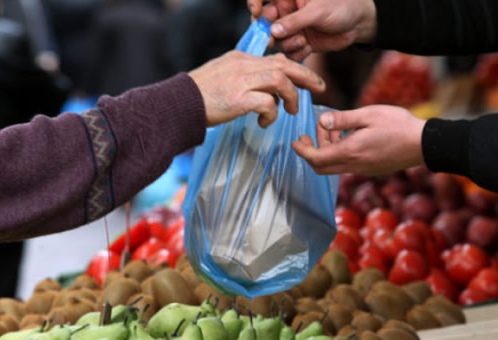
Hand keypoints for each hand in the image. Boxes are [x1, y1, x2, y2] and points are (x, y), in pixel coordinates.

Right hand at [189, 51, 324, 127]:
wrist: (178, 105)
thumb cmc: (200, 97)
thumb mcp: (223, 77)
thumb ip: (244, 79)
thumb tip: (266, 93)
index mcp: (241, 59)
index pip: (276, 59)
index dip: (296, 69)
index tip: (308, 80)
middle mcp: (244, 66)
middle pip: (285, 64)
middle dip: (306, 76)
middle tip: (320, 88)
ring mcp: (241, 81)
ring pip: (280, 81)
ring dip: (291, 97)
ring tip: (290, 111)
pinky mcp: (239, 99)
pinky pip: (268, 103)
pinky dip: (272, 114)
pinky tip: (264, 123)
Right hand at [248, 0, 376, 60]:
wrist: (359, 23)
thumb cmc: (341, 6)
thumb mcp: (317, 11)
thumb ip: (295, 21)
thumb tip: (273, 31)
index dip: (254, 4)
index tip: (256, 13)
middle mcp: (287, 12)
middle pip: (265, 23)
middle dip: (269, 33)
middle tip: (274, 39)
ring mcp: (292, 28)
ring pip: (277, 40)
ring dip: (287, 44)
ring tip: (303, 41)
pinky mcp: (300, 43)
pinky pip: (289, 52)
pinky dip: (296, 53)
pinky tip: (308, 48)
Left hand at [293, 105, 425, 174]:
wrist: (424, 144)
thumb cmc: (399, 125)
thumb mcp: (368, 114)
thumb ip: (343, 119)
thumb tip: (322, 121)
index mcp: (351, 152)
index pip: (316, 159)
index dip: (302, 151)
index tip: (295, 141)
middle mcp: (354, 165)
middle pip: (321, 168)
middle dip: (311, 152)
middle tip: (309, 135)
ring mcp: (363, 170)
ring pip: (335, 166)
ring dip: (327, 150)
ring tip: (334, 129)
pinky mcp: (371, 169)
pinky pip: (348, 165)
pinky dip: (340, 153)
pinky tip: (349, 137)